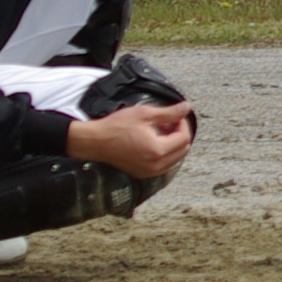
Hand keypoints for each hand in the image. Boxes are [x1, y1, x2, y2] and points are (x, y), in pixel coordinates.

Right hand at [67, 101, 194, 179]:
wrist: (94, 141)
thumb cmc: (116, 126)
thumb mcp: (144, 114)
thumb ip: (169, 112)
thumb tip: (187, 107)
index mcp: (157, 151)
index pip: (184, 138)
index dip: (182, 124)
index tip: (174, 116)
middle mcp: (155, 165)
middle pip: (183, 150)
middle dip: (180, 134)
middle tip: (168, 123)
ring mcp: (148, 172)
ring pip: (175, 159)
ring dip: (173, 145)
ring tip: (161, 131)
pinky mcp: (141, 174)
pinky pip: (163, 166)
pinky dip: (165, 154)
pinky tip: (154, 142)